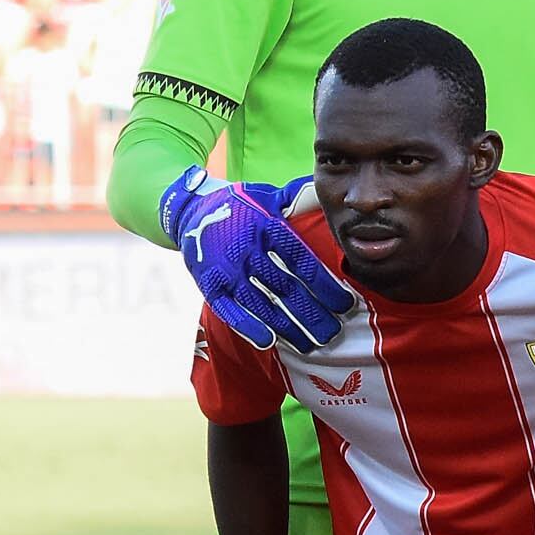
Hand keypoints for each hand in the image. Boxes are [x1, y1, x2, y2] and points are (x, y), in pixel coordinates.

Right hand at [165, 165, 352, 352]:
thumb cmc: (242, 206)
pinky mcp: (209, 283)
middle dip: (312, 314)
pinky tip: (268, 341)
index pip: (302, 262)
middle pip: (286, 288)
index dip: (325, 286)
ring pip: (262, 303)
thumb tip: (328, 189)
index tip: (345, 305)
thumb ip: (300, 198)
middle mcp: (247, 249)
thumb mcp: (269, 196)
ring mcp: (226, 268)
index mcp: (268, 227)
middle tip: (333, 333)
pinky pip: (229, 309)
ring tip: (311, 344)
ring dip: (287, 326)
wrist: (190, 210)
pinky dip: (248, 326)